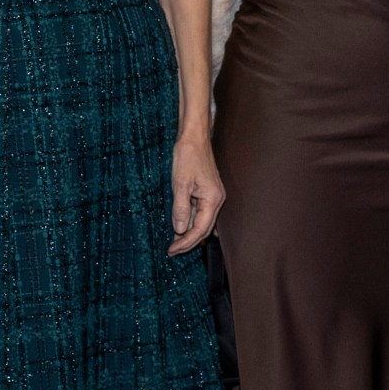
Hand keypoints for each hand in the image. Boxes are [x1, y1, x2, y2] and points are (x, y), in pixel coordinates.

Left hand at [169, 138, 225, 254]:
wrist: (194, 138)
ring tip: (175, 242)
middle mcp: (216, 200)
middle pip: (204, 229)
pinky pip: (201, 213)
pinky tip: (184, 229)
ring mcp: (213, 197)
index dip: (186, 242)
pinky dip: (192, 222)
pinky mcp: (208, 193)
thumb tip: (180, 229)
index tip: (172, 250)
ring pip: (202, 222)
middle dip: (188, 242)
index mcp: (212, 199)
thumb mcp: (180, 183)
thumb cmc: (188, 157)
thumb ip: (180, 208)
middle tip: (172, 250)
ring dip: (189, 233)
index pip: (200, 229)